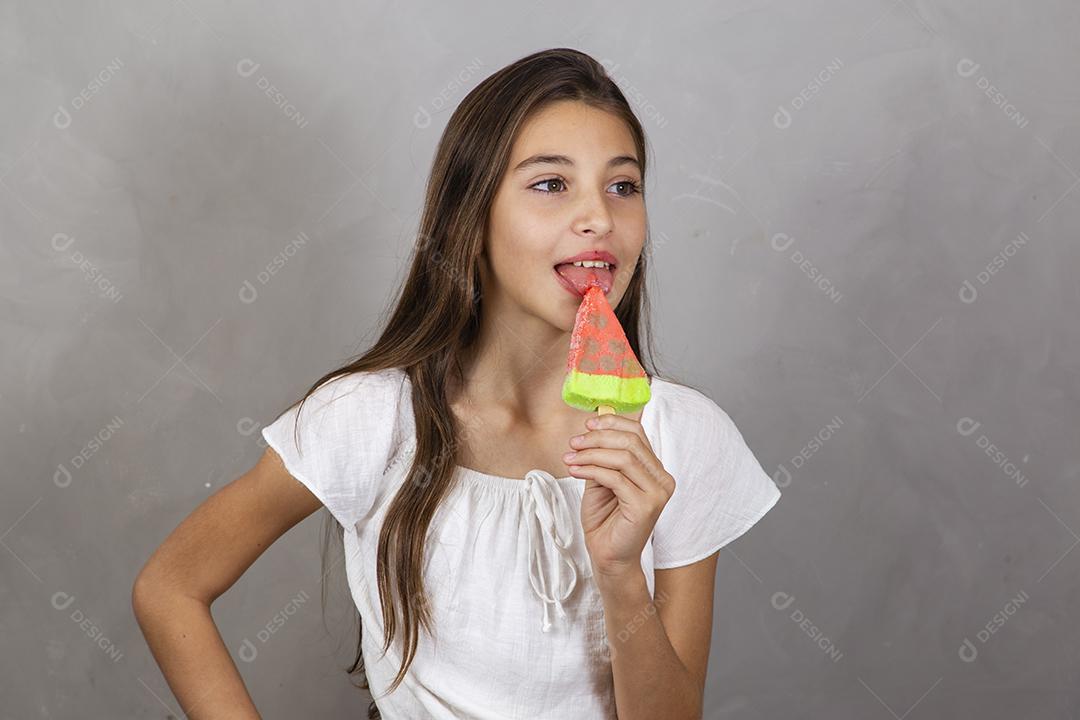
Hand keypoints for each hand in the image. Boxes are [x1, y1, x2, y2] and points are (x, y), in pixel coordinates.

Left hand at [563, 413, 674, 578]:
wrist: (608, 557)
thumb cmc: (605, 520)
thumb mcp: (602, 480)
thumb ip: (602, 457)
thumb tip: (593, 426)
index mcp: (655, 470)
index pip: (638, 434)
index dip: (612, 423)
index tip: (588, 424)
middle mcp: (662, 480)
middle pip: (631, 442)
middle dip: (598, 438)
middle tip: (574, 442)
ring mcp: (658, 493)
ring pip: (623, 458)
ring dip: (591, 454)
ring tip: (570, 458)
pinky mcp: (646, 506)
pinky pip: (615, 478)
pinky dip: (591, 470)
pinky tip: (575, 471)